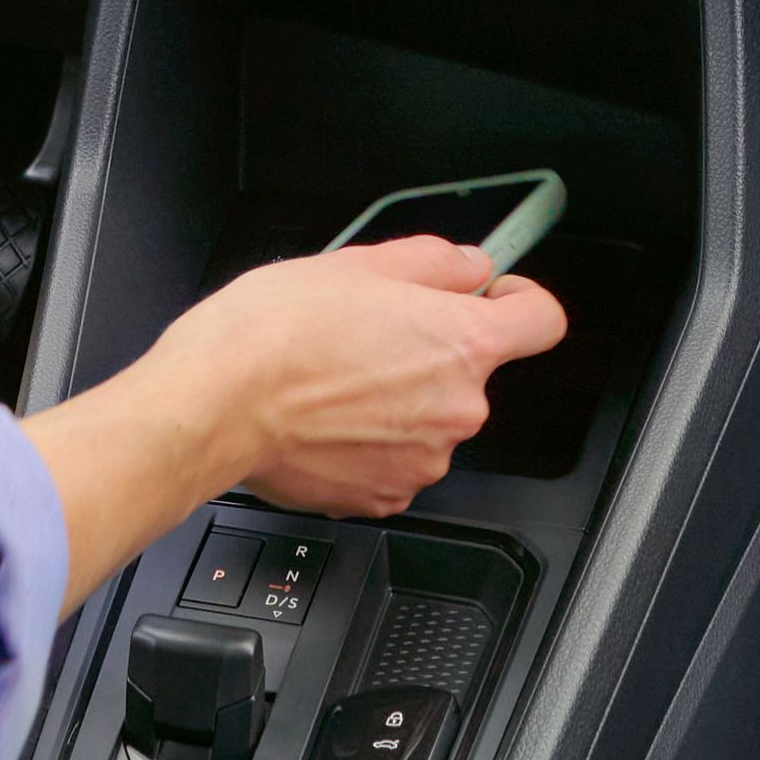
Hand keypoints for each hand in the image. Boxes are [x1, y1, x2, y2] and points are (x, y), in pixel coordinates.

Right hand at [176, 234, 569, 512]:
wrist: (217, 403)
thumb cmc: (274, 332)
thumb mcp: (358, 262)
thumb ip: (433, 262)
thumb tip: (467, 266)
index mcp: (461, 344)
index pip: (542, 321)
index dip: (520, 301)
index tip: (495, 296)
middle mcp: (456, 409)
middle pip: (470, 372)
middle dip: (430, 350)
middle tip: (370, 330)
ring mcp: (422, 460)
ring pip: (428, 418)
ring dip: (397, 399)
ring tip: (335, 376)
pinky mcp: (383, 496)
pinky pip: (394, 459)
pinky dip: (369, 440)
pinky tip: (326, 416)